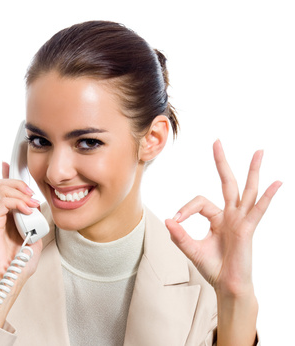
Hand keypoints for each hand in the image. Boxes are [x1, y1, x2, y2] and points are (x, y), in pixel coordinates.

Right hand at [0, 162, 42, 323]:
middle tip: (33, 195)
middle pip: (2, 183)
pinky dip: (16, 202)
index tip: (12, 163)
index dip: (8, 174)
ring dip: (20, 192)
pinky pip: (1, 203)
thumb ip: (37, 220)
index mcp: (9, 214)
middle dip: (19, 183)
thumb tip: (42, 208)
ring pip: (0, 189)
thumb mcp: (36, 235)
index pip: (5, 188)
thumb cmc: (22, 260)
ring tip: (32, 204)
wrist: (12, 278)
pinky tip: (28, 211)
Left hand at [165, 140, 281, 295]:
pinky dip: (268, 196)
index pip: (200, 201)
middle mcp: (230, 215)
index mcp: (216, 218)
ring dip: (252, 170)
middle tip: (216, 142)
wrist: (227, 286)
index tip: (175, 221)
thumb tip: (167, 219)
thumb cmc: (213, 267)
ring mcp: (240, 220)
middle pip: (227, 183)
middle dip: (222, 162)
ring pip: (246, 190)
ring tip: (259, 152)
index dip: (185, 208)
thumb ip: (179, 235)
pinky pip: (258, 210)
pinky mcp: (248, 229)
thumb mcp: (191, 249)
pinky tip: (278, 182)